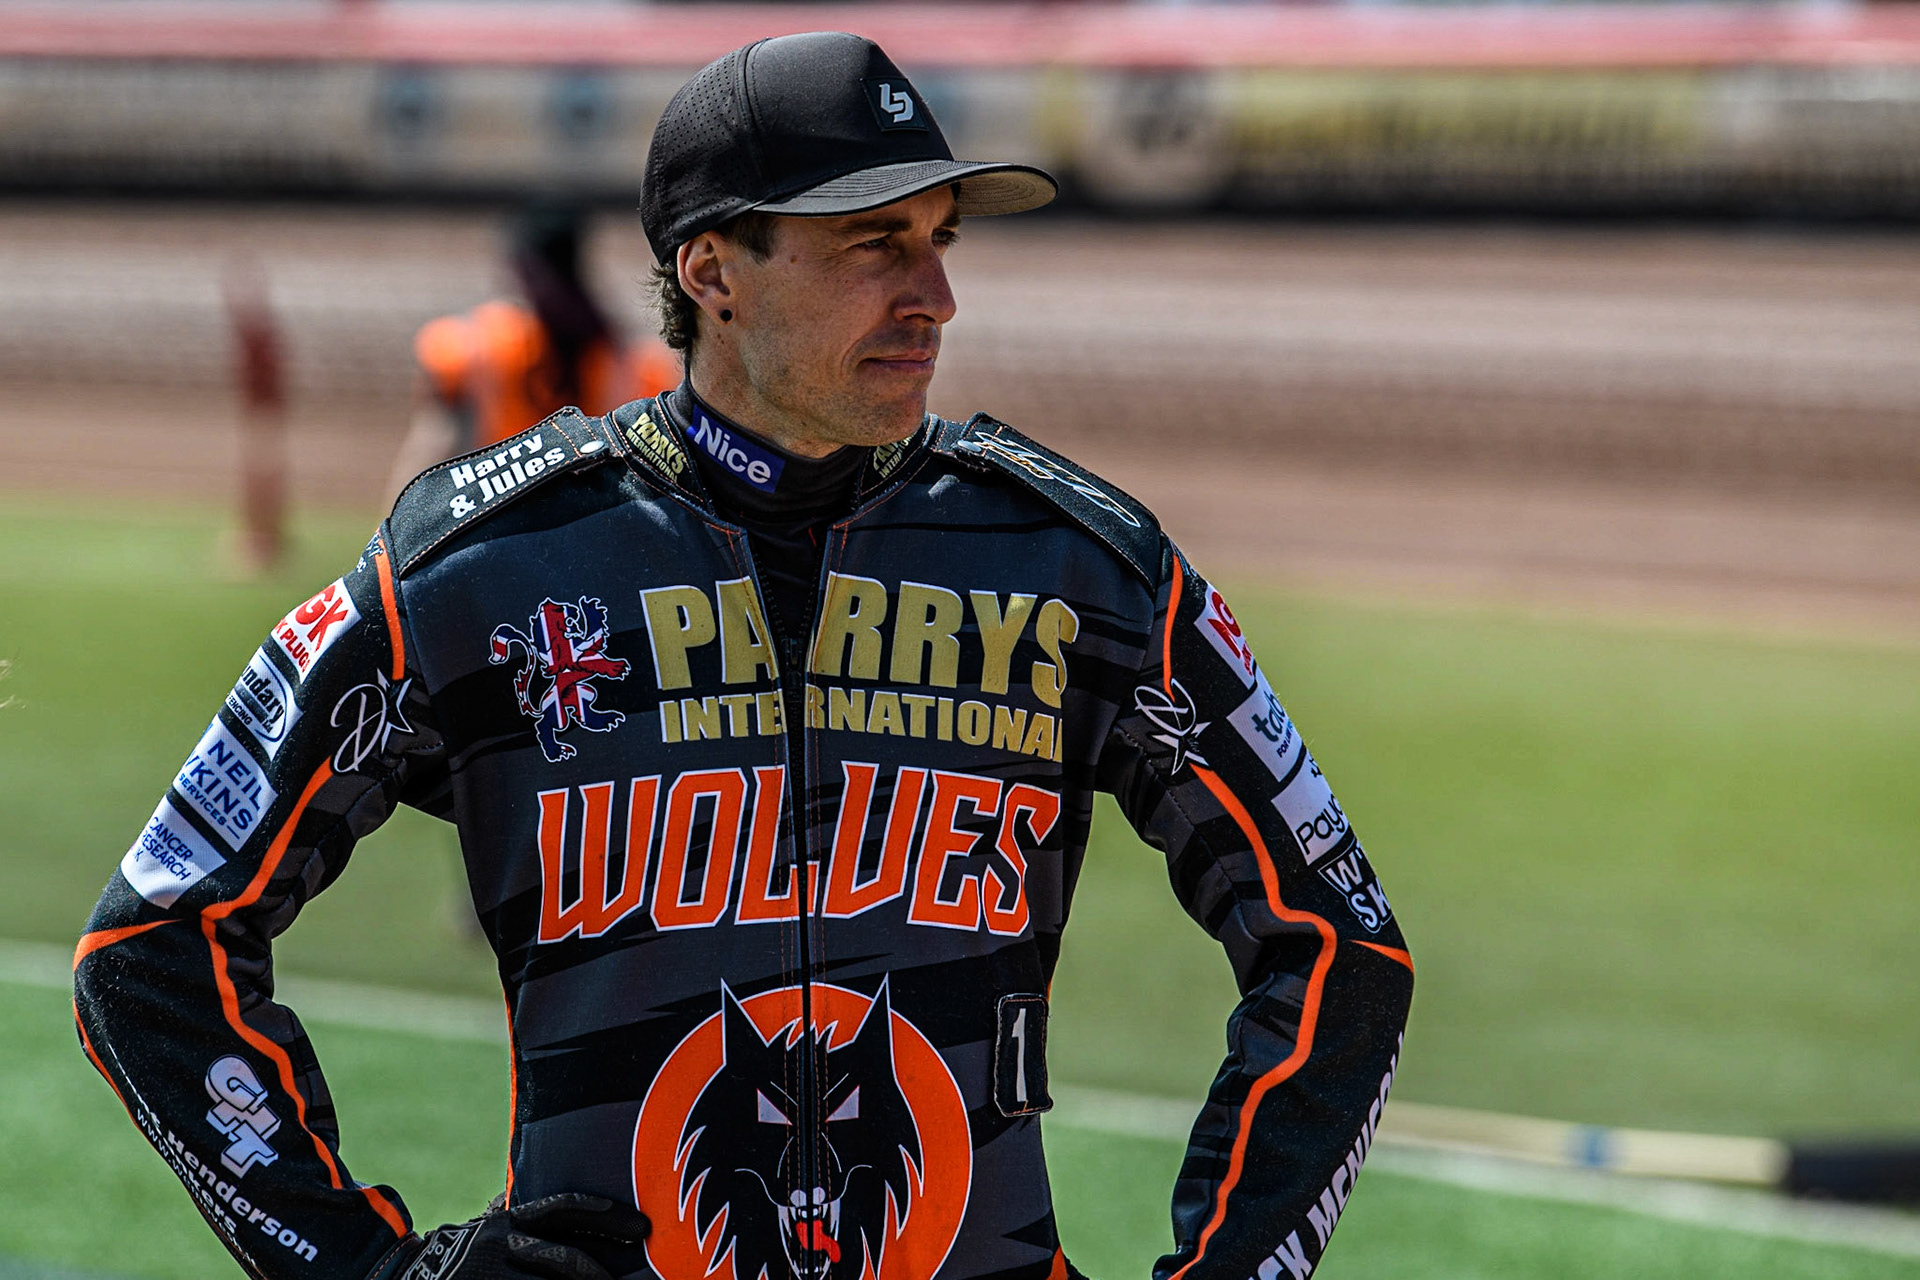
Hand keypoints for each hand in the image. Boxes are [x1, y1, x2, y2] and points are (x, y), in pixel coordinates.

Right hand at [381, 1193, 650, 1279]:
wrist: (400, 1275)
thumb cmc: (458, 1250)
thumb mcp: (488, 1224)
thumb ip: (523, 1217)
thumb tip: (570, 1207)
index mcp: (508, 1220)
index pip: (565, 1209)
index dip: (606, 1215)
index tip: (640, 1226)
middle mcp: (503, 1245)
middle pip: (564, 1259)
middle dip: (598, 1274)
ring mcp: (494, 1275)